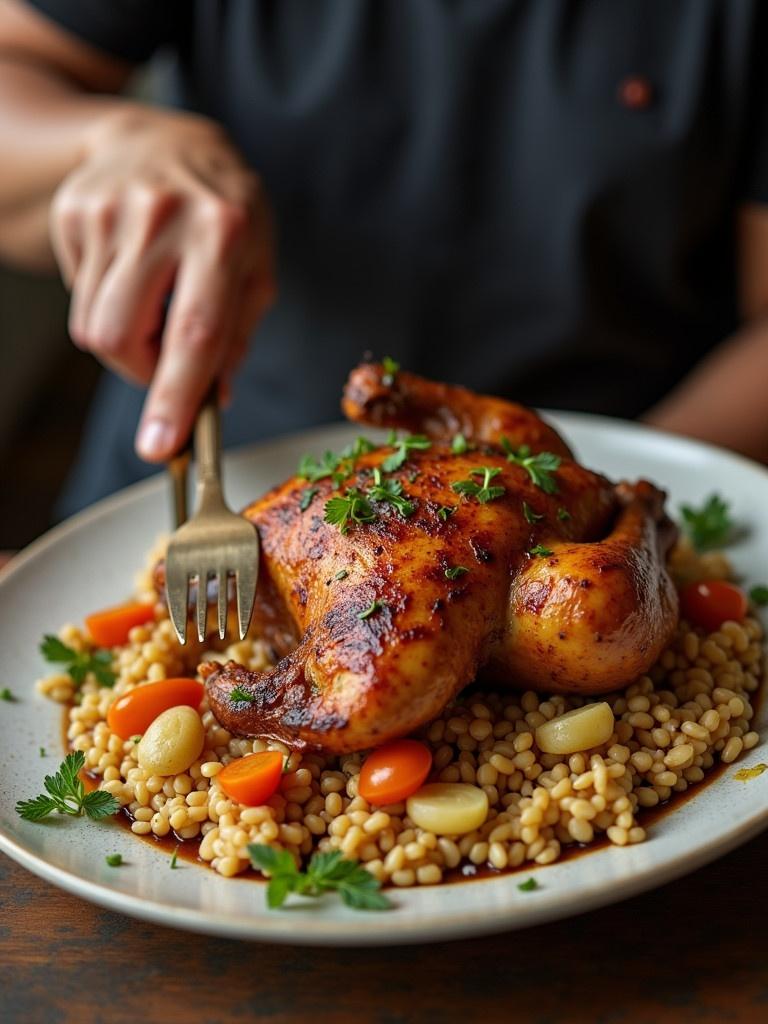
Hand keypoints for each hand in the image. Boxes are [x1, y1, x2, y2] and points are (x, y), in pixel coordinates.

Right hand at [49, 106, 275, 460]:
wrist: (164, 138)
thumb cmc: (225, 212)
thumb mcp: (257, 264)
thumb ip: (239, 334)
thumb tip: (213, 399)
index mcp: (223, 232)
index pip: (195, 333)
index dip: (175, 397)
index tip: (160, 446)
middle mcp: (161, 217)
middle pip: (120, 337)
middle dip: (142, 371)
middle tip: (167, 358)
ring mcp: (108, 210)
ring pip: (93, 326)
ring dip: (126, 339)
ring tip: (154, 300)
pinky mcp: (73, 212)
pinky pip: (78, 297)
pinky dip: (106, 303)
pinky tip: (130, 270)